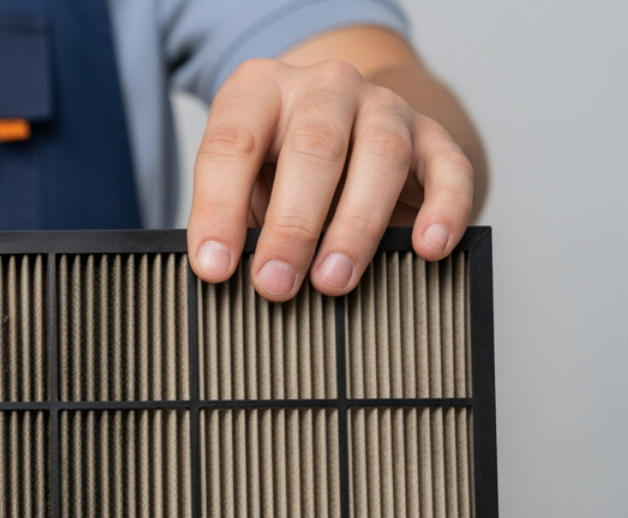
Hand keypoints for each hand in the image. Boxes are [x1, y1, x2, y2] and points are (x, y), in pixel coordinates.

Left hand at [186, 54, 474, 300]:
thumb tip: (229, 275)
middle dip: (292, 225)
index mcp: (258, 92)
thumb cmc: (274, 167)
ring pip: (382, 154)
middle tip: (275, 284)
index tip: (214, 267)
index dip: (219, 208)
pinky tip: (428, 247)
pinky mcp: (432, 134)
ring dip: (356, 225)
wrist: (341, 125)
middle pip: (314, 146)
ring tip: (333, 280)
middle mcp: (323, 87)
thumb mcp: (241, 183)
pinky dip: (443, 208)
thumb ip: (235, 219)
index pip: (232, 144)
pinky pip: (449, 166)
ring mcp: (382, 105)